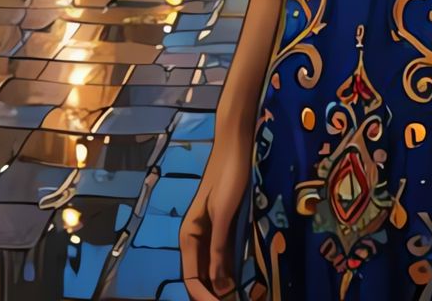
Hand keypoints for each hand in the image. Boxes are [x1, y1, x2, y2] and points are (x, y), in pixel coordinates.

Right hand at [181, 133, 250, 299]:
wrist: (236, 145)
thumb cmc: (227, 176)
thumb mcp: (222, 214)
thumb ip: (218, 248)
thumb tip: (219, 286)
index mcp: (189, 235)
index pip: (191, 278)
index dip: (204, 297)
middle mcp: (197, 237)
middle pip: (201, 276)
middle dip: (214, 294)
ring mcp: (211, 232)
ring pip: (213, 268)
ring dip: (223, 285)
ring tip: (239, 297)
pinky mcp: (225, 226)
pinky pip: (224, 256)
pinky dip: (231, 270)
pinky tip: (242, 280)